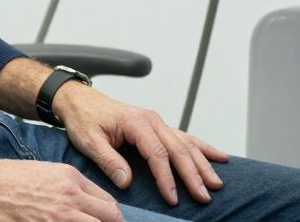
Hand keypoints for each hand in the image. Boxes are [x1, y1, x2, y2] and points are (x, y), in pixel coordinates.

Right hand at [0, 159, 123, 221]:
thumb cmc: (8, 177)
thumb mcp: (44, 171)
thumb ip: (69, 185)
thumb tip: (86, 201)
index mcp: (71, 178)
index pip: (109, 202)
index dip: (113, 215)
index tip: (111, 221)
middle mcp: (71, 197)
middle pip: (110, 217)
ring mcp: (60, 217)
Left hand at [54, 85, 228, 204]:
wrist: (79, 100)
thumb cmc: (83, 118)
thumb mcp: (89, 140)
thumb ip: (108, 160)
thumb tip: (126, 181)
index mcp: (136, 122)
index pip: (157, 154)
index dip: (166, 177)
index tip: (172, 198)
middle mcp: (151, 120)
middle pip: (178, 150)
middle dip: (193, 174)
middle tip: (204, 196)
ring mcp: (157, 122)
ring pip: (186, 144)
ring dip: (203, 164)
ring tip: (217, 184)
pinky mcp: (158, 126)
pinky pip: (185, 137)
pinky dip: (203, 148)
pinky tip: (219, 157)